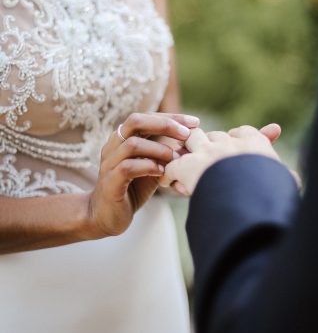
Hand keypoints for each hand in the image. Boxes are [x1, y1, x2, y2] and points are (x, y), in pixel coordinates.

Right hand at [87, 112, 198, 236]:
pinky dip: (148, 167)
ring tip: (176, 159)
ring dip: (159, 149)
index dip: (171, 117)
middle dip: (164, 124)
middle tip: (186, 134)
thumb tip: (192, 140)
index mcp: (123, 138)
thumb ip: (165, 153)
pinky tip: (162, 173)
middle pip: (135, 121)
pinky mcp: (109, 182)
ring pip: (132, 144)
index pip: (146, 117)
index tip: (194, 122)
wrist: (108, 216)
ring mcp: (109, 163)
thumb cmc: (133, 188)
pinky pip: (127, 167)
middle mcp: (113, 145)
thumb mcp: (153, 166)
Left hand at [160, 123, 281, 195]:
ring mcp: (207, 151)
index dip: (234, 142)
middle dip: (207, 146)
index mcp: (254, 142)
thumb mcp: (285, 181)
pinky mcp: (189, 165)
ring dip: (186, 152)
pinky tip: (169, 183)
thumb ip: (287, 177)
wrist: (254, 193)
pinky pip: (173, 166)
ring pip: (190, 141)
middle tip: (204, 160)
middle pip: (212, 135)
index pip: (241, 133)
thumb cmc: (274, 190)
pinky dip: (169, 174)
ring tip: (183, 165)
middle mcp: (229, 142)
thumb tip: (298, 181)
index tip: (233, 150)